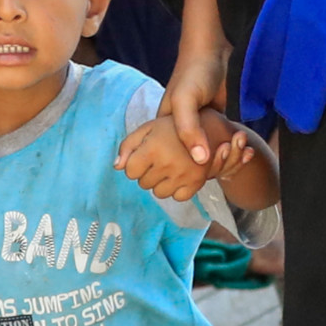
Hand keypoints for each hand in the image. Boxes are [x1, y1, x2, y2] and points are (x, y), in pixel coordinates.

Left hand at [119, 110, 245, 202]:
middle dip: (148, 173)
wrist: (208, 128)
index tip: (145, 156)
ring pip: (159, 193)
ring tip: (169, 168)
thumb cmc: (173, 128)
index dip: (135, 164)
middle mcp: (168, 164)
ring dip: (161, 183)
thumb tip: (117, 167)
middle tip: (160, 159)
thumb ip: (128, 146)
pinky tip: (180, 175)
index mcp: (153, 148)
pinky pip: (177, 197)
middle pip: (143, 184)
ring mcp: (183, 175)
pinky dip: (177, 190)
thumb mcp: (147, 129)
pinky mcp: (196, 183)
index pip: (130, 172)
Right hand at [161, 40, 229, 168]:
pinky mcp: (220, 126)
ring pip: (213, 157)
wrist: (216, 53)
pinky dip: (237, 151)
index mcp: (164, 130)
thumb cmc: (194, 73)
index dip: (184, 171)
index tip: (204, 170)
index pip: (170, 162)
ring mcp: (202, 130)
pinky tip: (248, 150)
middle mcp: (182, 133)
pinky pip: (226, 146)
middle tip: (228, 152)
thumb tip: (200, 160)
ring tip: (241, 146)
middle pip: (194, 163)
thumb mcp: (185, 100)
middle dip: (213, 166)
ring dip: (229, 159)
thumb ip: (188, 129)